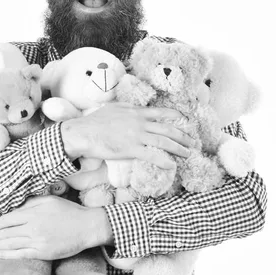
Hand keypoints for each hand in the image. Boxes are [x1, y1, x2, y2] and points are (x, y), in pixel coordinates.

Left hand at [0, 196, 112, 259]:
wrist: (87, 227)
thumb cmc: (69, 211)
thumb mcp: (48, 200)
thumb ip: (29, 203)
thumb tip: (14, 207)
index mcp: (32, 213)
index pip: (6, 219)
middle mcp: (32, 228)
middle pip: (5, 233)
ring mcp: (37, 242)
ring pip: (10, 245)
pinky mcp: (42, 253)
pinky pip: (20, 255)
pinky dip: (7, 255)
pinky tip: (0, 254)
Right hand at [62, 102, 193, 168]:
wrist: (82, 132)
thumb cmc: (93, 122)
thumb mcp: (112, 109)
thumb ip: (125, 108)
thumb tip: (132, 108)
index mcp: (135, 111)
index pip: (161, 112)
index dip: (175, 116)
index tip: (184, 120)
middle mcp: (139, 122)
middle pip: (168, 128)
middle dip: (183, 136)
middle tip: (193, 142)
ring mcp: (136, 136)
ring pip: (164, 142)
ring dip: (179, 148)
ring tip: (188, 154)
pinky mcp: (131, 149)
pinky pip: (152, 155)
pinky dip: (165, 161)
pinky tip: (172, 166)